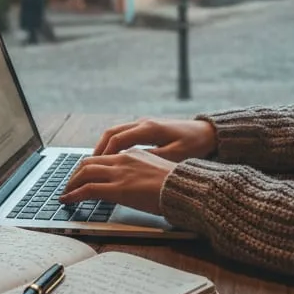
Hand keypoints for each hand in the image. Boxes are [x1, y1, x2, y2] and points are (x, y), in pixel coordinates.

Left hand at [59, 150, 175, 214]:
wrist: (184, 188)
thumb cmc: (176, 184)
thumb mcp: (156, 171)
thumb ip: (142, 172)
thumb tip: (135, 184)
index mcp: (133, 154)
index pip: (104, 157)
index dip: (89, 166)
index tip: (83, 175)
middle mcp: (123, 159)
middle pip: (89, 161)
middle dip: (75, 173)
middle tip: (69, 184)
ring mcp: (119, 173)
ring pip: (85, 172)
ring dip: (71, 183)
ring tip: (66, 193)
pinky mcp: (117, 188)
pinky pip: (88, 189)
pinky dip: (74, 194)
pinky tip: (68, 200)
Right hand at [93, 118, 216, 160]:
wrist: (207, 133)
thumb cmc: (194, 145)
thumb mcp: (175, 156)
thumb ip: (151, 159)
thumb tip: (129, 165)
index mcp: (149, 129)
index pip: (117, 140)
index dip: (104, 155)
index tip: (93, 170)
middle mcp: (143, 123)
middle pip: (111, 133)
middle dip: (97, 151)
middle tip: (85, 168)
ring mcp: (144, 124)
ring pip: (115, 132)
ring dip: (103, 147)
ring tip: (93, 164)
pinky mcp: (147, 128)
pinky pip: (123, 134)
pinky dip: (112, 144)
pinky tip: (110, 158)